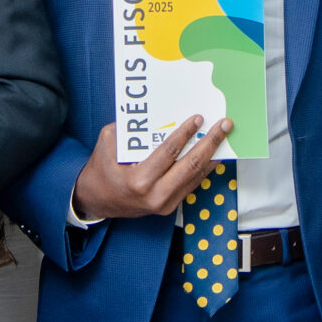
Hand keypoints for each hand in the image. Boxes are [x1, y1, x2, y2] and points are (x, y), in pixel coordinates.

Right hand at [71, 117, 231, 220]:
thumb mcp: (108, 142)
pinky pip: (193, 184)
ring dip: (213, 154)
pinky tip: (214, 153)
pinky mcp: (170, 207)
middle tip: (224, 125)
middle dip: (210, 142)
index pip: (169, 152)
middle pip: (191, 165)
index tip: (199, 118)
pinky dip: (206, 167)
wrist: (98, 200)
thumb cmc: (102, 169)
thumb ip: (130, 129)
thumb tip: (157, 115)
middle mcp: (155, 195)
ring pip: (196, 176)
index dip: (186, 133)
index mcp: (139, 179)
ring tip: (224, 136)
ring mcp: (165, 204)